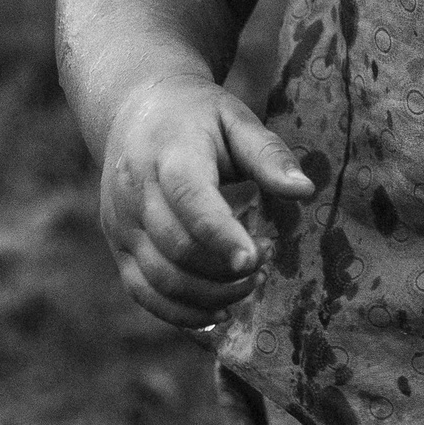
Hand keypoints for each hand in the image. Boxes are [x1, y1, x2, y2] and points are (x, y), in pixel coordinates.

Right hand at [98, 78, 313, 333]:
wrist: (135, 111)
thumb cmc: (197, 117)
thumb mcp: (236, 119)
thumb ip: (269, 155)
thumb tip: (305, 190)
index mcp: (168, 153)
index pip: (189, 199)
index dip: (221, 235)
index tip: (255, 260)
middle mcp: (134, 192)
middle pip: (177, 248)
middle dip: (224, 271)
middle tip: (264, 266)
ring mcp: (120, 224)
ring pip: (160, 279)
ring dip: (209, 295)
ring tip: (248, 285)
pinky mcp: (117, 247)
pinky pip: (143, 293)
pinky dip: (180, 313)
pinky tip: (219, 312)